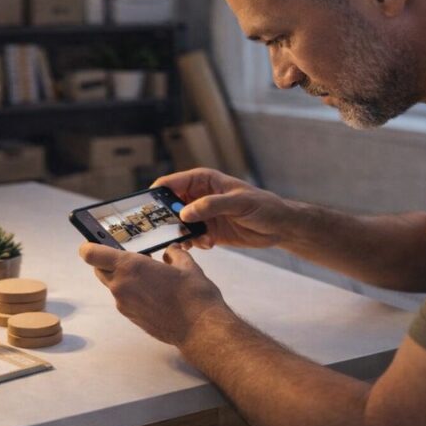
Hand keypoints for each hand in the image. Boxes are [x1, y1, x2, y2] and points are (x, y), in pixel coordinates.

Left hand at [78, 242, 228, 346]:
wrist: (200, 329)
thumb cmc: (194, 296)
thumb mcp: (186, 265)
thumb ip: (174, 254)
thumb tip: (171, 250)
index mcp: (130, 267)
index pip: (91, 253)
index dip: (89, 246)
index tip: (95, 242)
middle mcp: (121, 286)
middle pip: (98, 269)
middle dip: (107, 260)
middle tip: (127, 255)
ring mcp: (124, 304)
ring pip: (112, 284)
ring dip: (122, 277)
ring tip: (147, 274)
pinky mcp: (131, 317)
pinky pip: (123, 298)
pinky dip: (132, 292)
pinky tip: (153, 291)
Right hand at [153, 168, 289, 249]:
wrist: (279, 226)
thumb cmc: (263, 206)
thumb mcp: (239, 202)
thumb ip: (211, 205)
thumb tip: (185, 213)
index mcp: (202, 180)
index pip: (171, 184)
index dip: (156, 195)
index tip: (147, 210)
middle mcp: (198, 196)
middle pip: (170, 206)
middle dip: (166, 219)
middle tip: (167, 231)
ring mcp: (201, 215)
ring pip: (178, 224)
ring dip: (183, 234)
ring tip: (197, 240)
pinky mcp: (207, 231)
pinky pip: (191, 238)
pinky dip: (195, 243)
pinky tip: (209, 244)